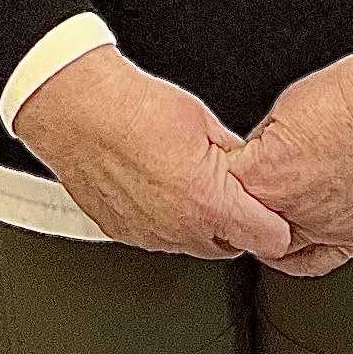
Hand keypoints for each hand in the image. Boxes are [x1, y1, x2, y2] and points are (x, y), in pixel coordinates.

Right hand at [12, 47, 292, 261]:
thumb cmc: (132, 106)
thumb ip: (233, 153)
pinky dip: (164, 219)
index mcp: (211, 201)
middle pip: (233, 247)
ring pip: (194, 244)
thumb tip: (248, 164)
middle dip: (237, 222)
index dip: (275, 221)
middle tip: (227, 188)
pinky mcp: (123, 233)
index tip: (271, 209)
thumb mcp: (202, 119)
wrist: (78, 107)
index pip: (271, 238)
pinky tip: (155, 186)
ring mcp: (150, 235)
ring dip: (199, 223)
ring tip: (185, 181)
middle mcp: (181, 228)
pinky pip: (158, 237)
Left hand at [230, 53, 352, 275]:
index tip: (226, 169)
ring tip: (265, 212)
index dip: (222, 175)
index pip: (222, 188)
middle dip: (241, 203)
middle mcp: (290, 209)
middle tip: (244, 189)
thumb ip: (262, 142)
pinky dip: (298, 257)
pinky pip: (316, 262)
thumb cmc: (351, 99)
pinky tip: (290, 246)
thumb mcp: (283, 107)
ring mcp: (321, 227)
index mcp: (264, 175)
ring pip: (276, 246)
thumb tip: (252, 154)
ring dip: (267, 229)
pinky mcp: (352, 236)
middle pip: (246, 219)